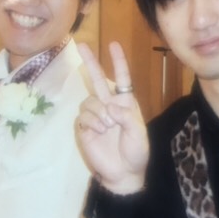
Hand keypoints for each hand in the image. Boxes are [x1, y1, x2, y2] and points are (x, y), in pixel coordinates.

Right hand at [76, 42, 148, 194]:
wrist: (123, 173)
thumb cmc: (136, 152)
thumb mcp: (138, 133)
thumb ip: (126, 117)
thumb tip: (109, 107)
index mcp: (125, 102)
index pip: (122, 77)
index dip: (118, 61)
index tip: (113, 44)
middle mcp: (109, 105)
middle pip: (97, 79)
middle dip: (89, 61)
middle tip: (81, 44)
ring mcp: (95, 115)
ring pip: (90, 100)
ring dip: (99, 112)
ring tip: (108, 127)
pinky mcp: (84, 126)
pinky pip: (84, 115)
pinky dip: (93, 122)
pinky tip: (99, 131)